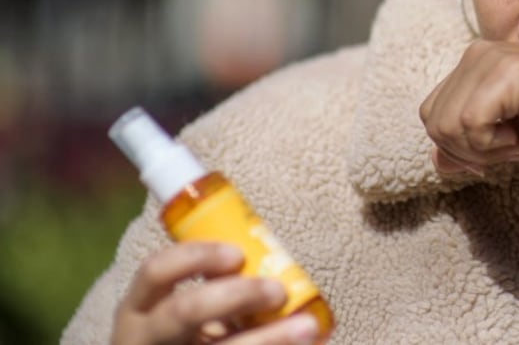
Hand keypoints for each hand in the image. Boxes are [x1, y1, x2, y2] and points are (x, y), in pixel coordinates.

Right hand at [113, 242, 320, 344]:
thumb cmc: (181, 341)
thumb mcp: (180, 317)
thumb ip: (213, 293)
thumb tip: (275, 270)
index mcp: (138, 310)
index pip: (155, 271)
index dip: (196, 257)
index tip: (238, 254)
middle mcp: (144, 340)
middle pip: (185, 311)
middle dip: (237, 296)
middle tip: (279, 290)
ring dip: (270, 338)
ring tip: (309, 327)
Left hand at [419, 40, 518, 173]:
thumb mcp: (513, 136)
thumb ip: (473, 142)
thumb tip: (438, 162)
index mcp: (480, 61)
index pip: (435, 110)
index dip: (460, 144)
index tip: (500, 153)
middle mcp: (479, 53)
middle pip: (433, 118)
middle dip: (466, 149)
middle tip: (511, 148)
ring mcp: (490, 60)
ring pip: (444, 124)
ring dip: (481, 149)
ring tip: (518, 141)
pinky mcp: (504, 74)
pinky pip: (468, 125)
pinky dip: (493, 146)